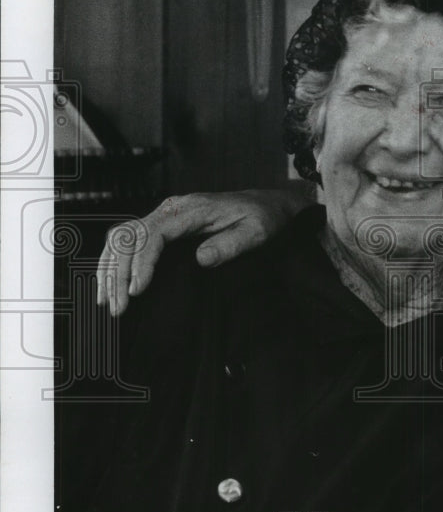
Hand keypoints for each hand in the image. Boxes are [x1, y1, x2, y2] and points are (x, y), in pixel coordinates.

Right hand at [97, 187, 312, 315]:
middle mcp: (172, 208)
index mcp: (191, 209)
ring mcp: (164, 214)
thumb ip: (230, 244)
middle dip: (118, 272)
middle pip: (130, 236)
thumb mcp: (256, 231)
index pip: (154, 234)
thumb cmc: (262, 218)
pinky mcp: (163, 224)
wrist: (266, 204)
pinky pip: (129, 239)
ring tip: (107, 302)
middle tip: (118, 307)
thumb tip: (201, 259)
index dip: (142, 263)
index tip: (138, 291)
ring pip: (122, 237)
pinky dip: (114, 260)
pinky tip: (109, 284)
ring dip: (109, 268)